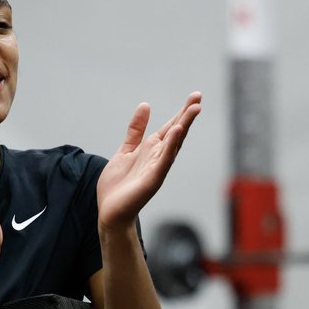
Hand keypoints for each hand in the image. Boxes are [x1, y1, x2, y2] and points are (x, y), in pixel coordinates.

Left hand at [96, 92, 201, 229]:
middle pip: (176, 132)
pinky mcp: (152, 180)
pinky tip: (177, 131)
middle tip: (198, 97)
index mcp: (152, 150)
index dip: (181, 111)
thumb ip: (136, 130)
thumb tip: (145, 105)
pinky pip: (164, 161)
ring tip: (194, 109)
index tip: (195, 96)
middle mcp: (159, 157)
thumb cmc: (118, 185)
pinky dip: (171, 146)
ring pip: (174, 144)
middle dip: (187, 114)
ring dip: (184, 126)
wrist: (110, 212)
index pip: (170, 127)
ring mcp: (157, 168)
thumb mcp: (126, 150)